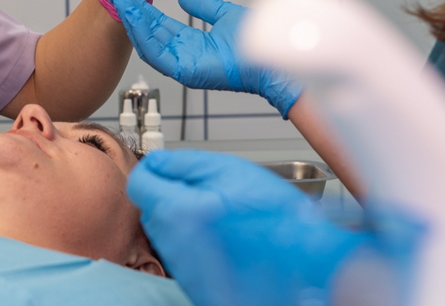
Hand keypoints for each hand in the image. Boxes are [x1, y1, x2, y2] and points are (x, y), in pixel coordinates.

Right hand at [107, 0, 300, 116]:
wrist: (274, 54)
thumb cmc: (258, 41)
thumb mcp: (223, 15)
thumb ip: (203, 6)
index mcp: (192, 45)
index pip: (160, 26)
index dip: (143, 9)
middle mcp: (183, 56)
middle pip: (149, 33)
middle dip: (131, 12)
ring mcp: (182, 65)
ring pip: (148, 43)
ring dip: (132, 21)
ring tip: (120, 1)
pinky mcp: (184, 71)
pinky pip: (156, 53)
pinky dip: (142, 35)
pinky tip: (133, 17)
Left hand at [127, 151, 418, 305]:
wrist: (307, 261)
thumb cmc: (274, 215)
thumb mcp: (228, 170)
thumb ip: (182, 163)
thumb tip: (155, 161)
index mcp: (178, 212)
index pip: (138, 184)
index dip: (153, 170)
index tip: (169, 167)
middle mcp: (173, 244)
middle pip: (151, 208)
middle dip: (170, 193)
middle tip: (207, 189)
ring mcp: (184, 267)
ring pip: (167, 231)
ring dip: (183, 217)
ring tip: (221, 214)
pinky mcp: (195, 283)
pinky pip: (183, 252)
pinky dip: (196, 240)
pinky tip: (226, 236)